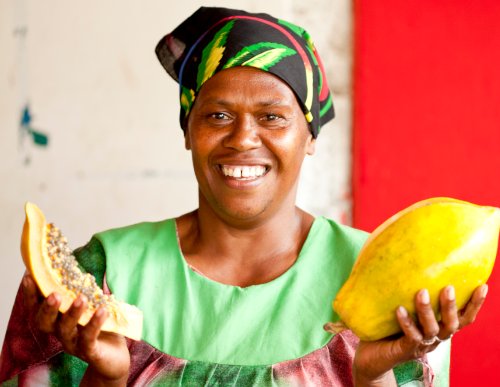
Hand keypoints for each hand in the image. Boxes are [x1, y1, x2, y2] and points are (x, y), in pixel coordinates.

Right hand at [22, 273, 129, 385]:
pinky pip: (88, 339)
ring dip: (72, 313)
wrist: (113, 357)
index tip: (30, 277)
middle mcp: (60, 332)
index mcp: (57, 320)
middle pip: (45, 323)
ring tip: (81, 298)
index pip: (38, 308)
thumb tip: (83, 269)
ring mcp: (73, 344)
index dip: (32, 295)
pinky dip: (94, 324)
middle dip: (47, 308)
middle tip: (54, 294)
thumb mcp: (92, 308)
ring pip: (66, 330)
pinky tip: (103, 311)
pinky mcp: (90, 351)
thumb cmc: (100, 328)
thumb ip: (85, 292)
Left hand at [350, 284, 487, 385]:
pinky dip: (406, 322)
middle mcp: (435, 337)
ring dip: (427, 311)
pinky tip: (400, 309)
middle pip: (452, 324)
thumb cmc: (390, 325)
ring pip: (432, 329)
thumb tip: (410, 258)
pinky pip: (410, 336)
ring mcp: (422, 345)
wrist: (372, 355)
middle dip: (451, 305)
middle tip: (448, 288)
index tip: (483, 286)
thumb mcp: (405, 305)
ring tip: (421, 292)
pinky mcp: (406, 350)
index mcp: (440, 326)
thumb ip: (412, 290)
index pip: (464, 317)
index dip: (475, 304)